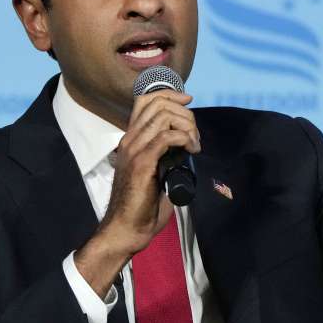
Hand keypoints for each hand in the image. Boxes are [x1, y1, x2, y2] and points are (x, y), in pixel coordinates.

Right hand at [72, 90, 199, 296]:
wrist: (127, 228)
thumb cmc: (142, 206)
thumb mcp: (155, 172)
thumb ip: (164, 155)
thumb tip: (186, 146)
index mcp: (131, 139)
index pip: (145, 100)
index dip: (170, 94)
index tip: (188, 100)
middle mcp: (129, 139)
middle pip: (158, 103)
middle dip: (184, 112)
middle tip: (195, 134)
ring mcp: (134, 149)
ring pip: (164, 116)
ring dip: (187, 125)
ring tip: (194, 143)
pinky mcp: (142, 163)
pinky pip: (166, 137)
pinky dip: (185, 138)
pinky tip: (192, 149)